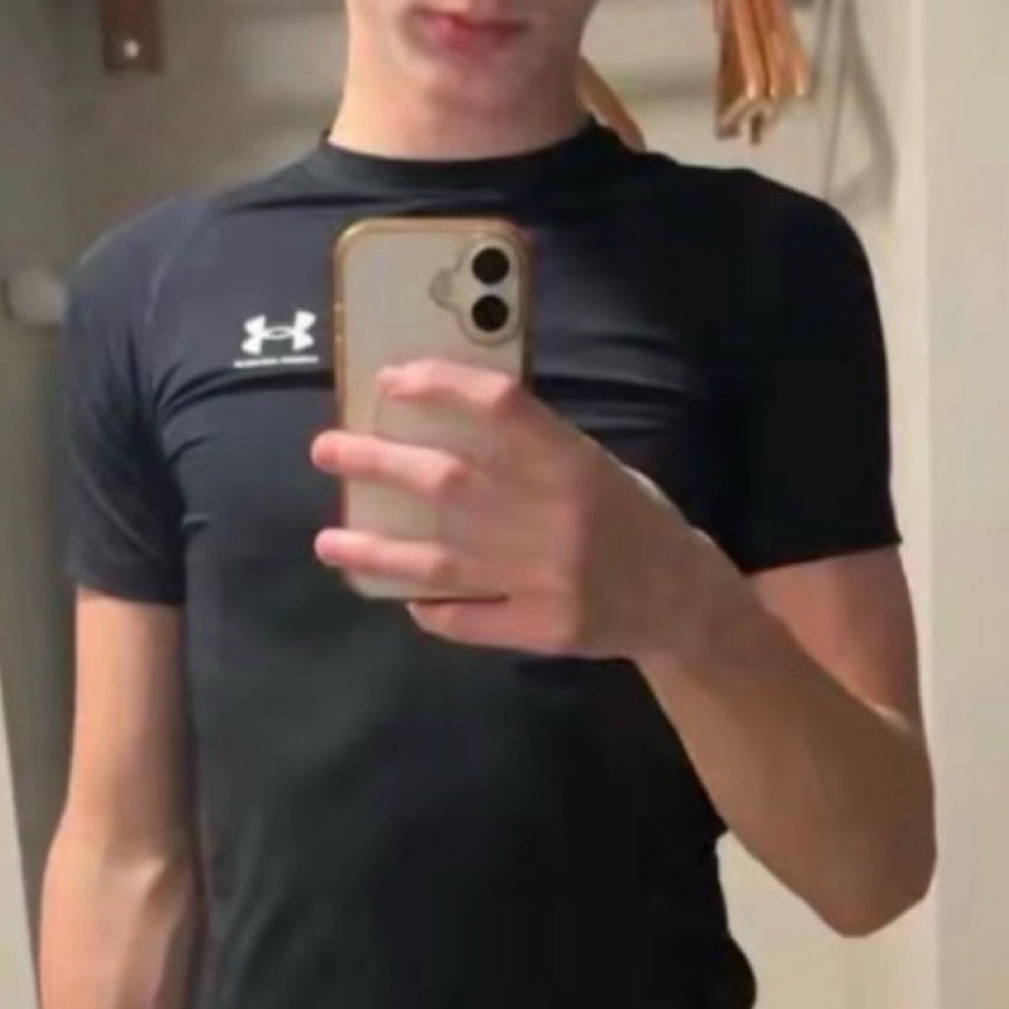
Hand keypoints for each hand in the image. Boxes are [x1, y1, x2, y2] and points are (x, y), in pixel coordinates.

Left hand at [311, 358, 704, 657]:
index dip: (440, 386)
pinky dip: (429, 607)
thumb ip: (531, 448)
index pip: (499, 406)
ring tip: (328, 541)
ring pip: (440, 561)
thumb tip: (439, 416)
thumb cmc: (629, 516)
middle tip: (326, 449)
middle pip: (448, 483)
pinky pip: (466, 618)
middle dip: (378, 463)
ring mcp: (547, 577)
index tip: (390, 380)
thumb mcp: (592, 464)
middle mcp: (557, 515)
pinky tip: (397, 595)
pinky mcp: (542, 628)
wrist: (682, 599)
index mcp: (574, 461)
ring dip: (376, 551)